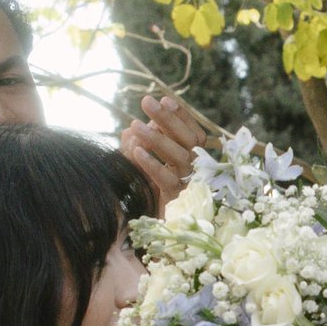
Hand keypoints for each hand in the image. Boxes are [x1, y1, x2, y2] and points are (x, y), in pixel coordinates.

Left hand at [117, 87, 211, 210]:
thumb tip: (129, 130)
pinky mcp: (178, 200)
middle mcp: (197, 168)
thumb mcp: (143, 163)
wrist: (158, 226)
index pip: (193, 130)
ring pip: (179, 156)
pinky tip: (136, 151)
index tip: (164, 99)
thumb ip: (139, 145)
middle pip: (188, 139)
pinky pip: (167, 179)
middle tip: (146, 101)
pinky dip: (152, 163)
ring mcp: (190, 184)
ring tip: (134, 124)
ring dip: (156, 138)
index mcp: (195, 157)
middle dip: (167, 118)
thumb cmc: (152, 190)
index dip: (181, 115)